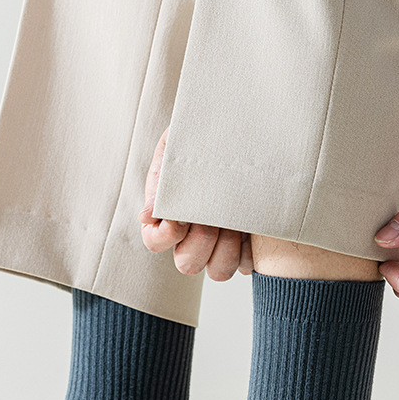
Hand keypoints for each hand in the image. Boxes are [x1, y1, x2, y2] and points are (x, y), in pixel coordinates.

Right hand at [139, 127, 252, 280]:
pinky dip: (249, 250)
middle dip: (203, 239)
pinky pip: (246, 265)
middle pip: (187, 264)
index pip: (155, 242)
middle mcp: (193, 237)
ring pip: (218, 272)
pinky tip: (252, 226)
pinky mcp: (247, 245)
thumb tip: (147, 215)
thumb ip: (162, 177)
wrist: (244, 127)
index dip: (167, 234)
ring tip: (236, 218)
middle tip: (215, 212)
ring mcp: (220, 244)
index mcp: (169, 215)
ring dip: (227, 248)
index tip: (182, 214)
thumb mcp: (177, 145)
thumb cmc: (204, 135)